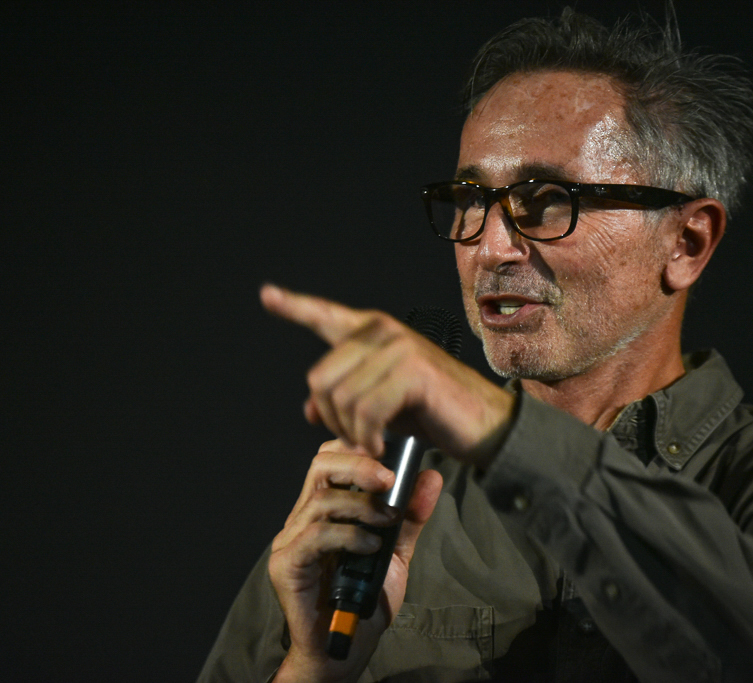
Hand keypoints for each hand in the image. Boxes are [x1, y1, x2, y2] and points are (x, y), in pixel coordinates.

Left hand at [260, 283, 514, 466]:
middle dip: (331, 418)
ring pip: (340, 398)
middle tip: (355, 439)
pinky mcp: (412, 370)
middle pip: (320, 378)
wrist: (485, 426)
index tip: (267, 296)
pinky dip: (366, 437)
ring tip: (372, 445)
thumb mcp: (381, 408)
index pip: (325, 316)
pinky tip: (379, 448)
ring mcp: (398, 347)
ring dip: (351, 432)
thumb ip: (345, 401)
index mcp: (374, 333)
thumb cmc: (434, 415)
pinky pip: (365, 411)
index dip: (294, 306)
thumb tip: (308, 408)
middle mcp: (383, 332)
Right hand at [269, 439, 442, 682]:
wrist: (342, 652)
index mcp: (324, 510)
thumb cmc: (364, 602)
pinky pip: (314, 536)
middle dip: (358, 465)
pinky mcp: (286, 565)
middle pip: (320, 466)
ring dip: (361, 506)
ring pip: (321, 501)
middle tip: (390, 479)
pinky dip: (348, 535)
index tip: (394, 458)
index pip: (330, 459)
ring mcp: (289, 541)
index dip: (358, 450)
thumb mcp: (396, 553)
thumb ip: (409, 518)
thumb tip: (431, 477)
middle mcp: (302, 519)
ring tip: (387, 522)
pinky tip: (371, 547)